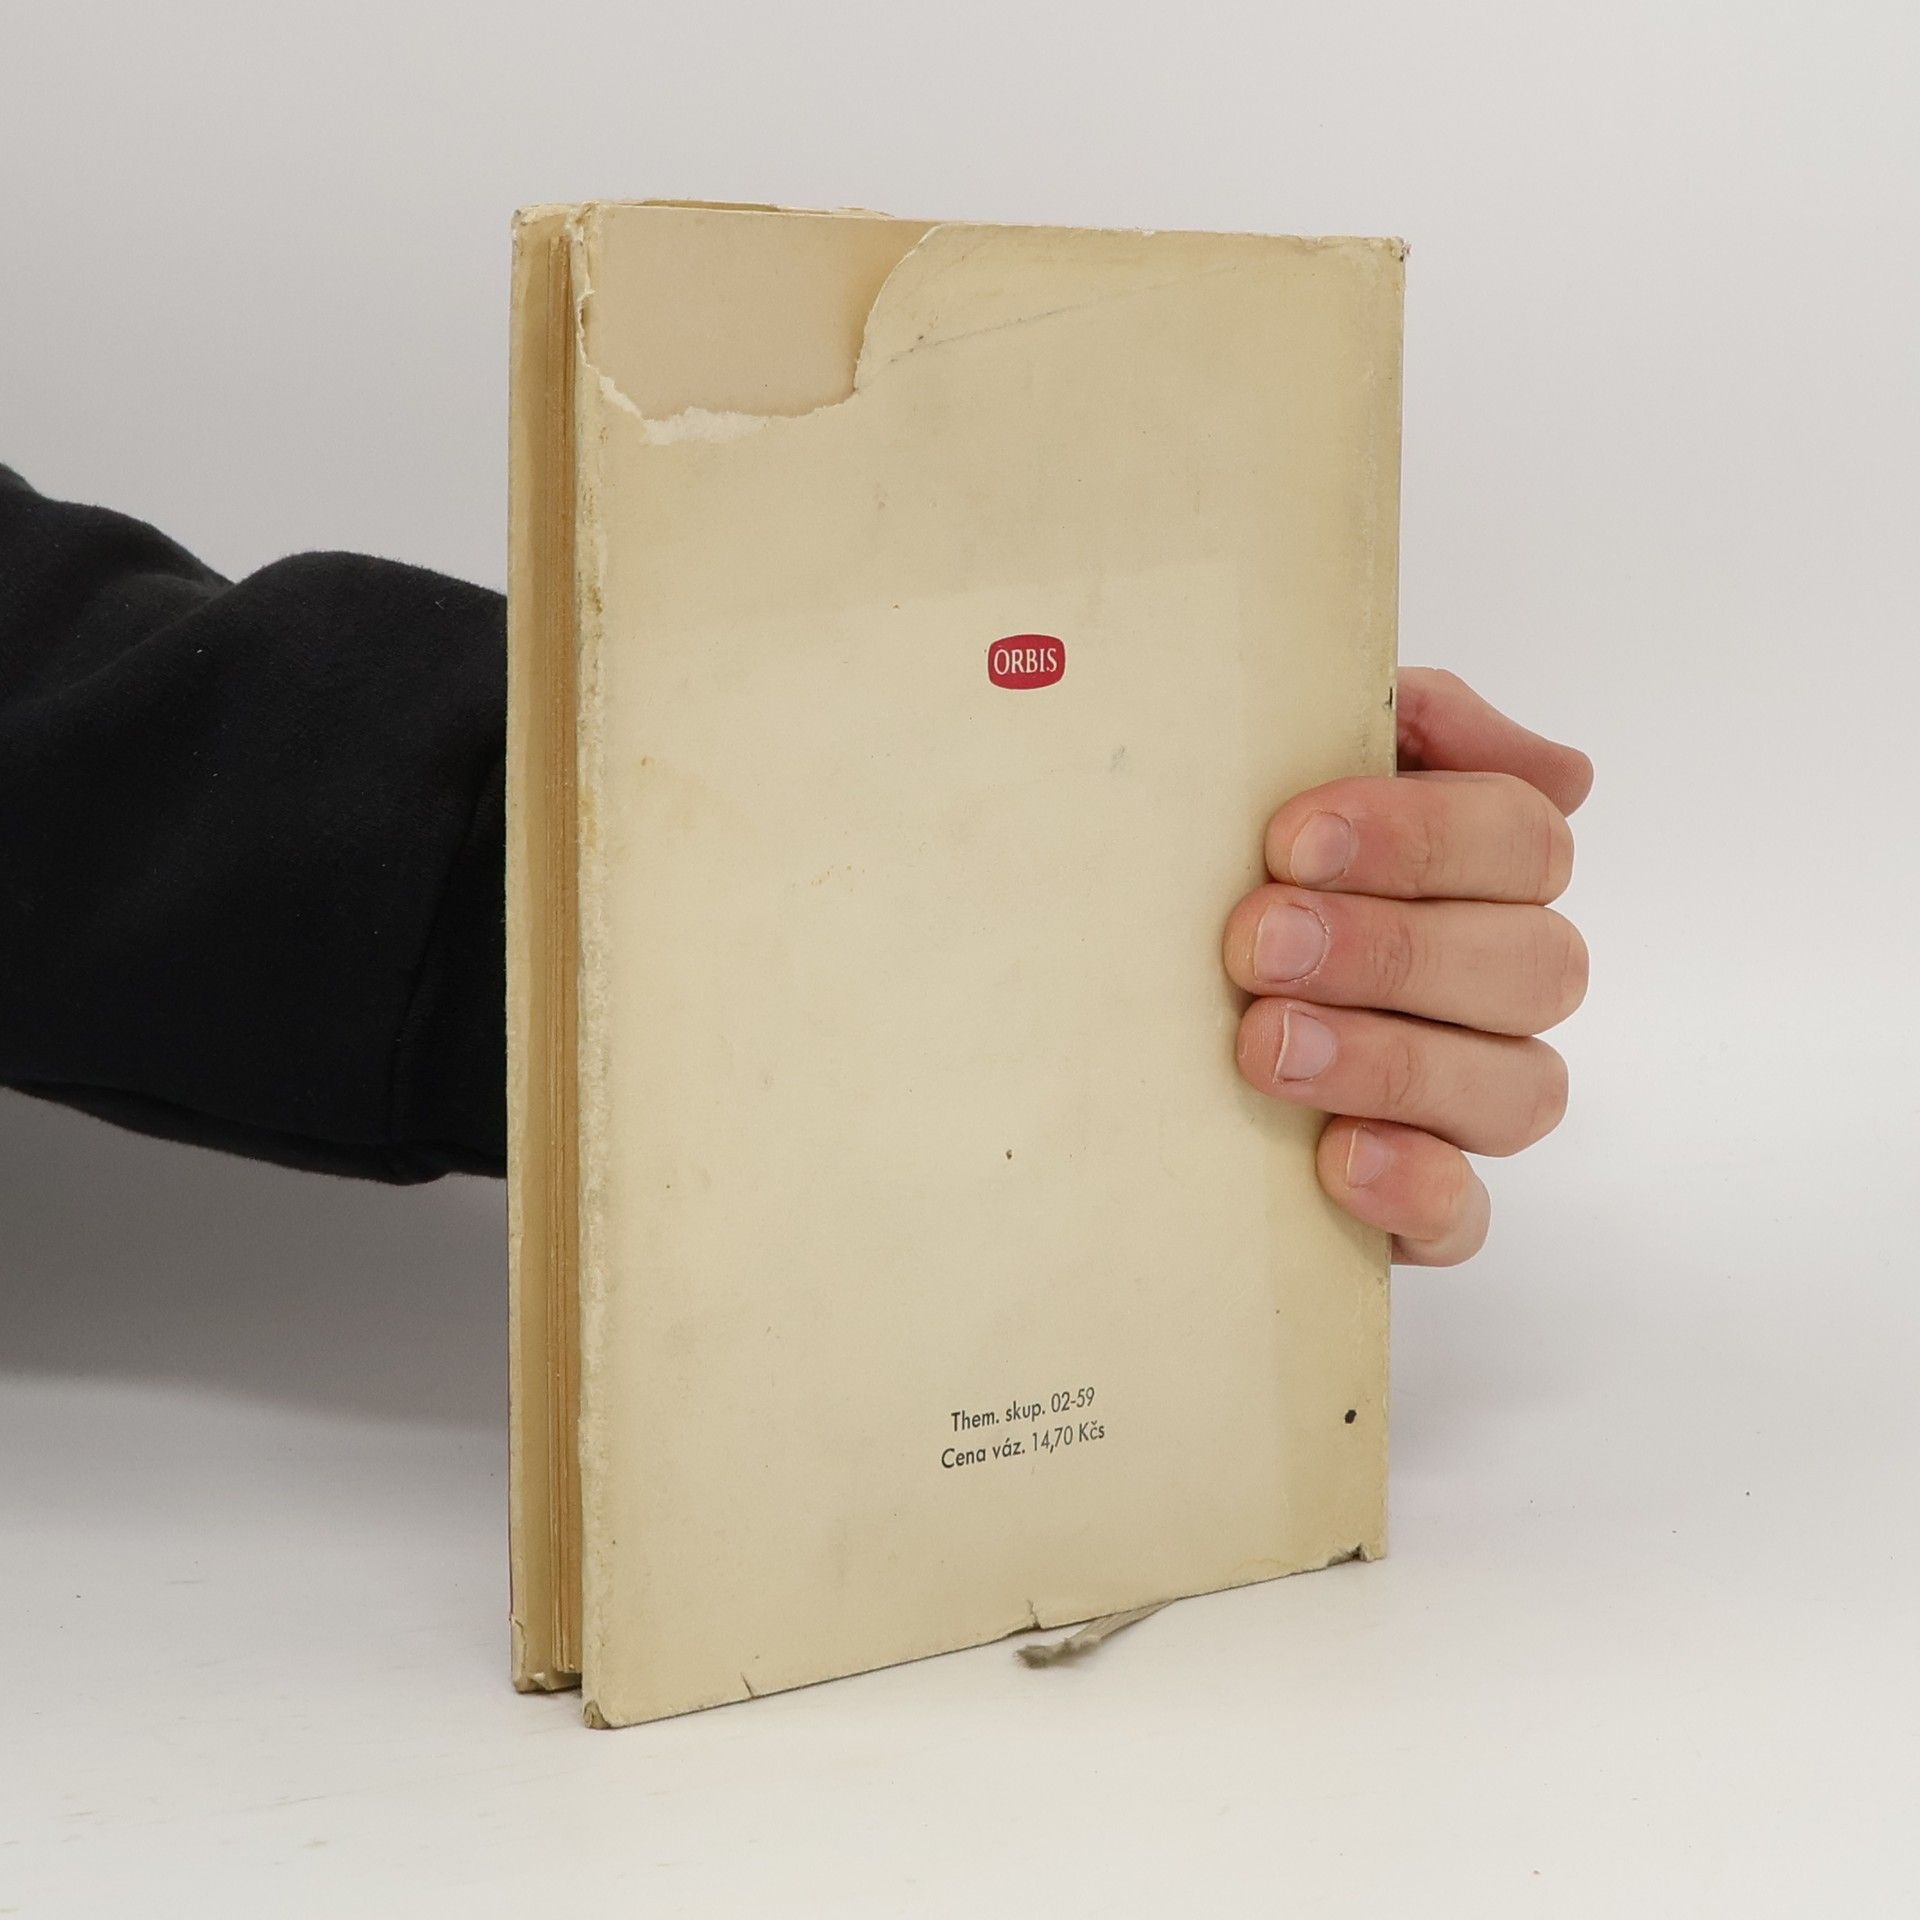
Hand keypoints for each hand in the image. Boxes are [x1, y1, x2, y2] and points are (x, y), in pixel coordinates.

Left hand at [1223, 669, 1592, 1265]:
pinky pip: (1466, 1216)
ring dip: (1392, 1061)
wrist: (1127, 1018)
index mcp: (1485, 868)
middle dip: (1390, 949)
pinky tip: (1339, 1157)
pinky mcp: (1422, 1203)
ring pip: (1519, 1089)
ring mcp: (1470, 1099)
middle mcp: (1500, 982)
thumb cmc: (1229, 872)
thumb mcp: (1282, 768)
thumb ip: (1393, 724)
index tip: (1291, 838)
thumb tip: (1506, 746)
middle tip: (1256, 943)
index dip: (1419, 835)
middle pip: (1533, 963)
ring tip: (1265, 1046)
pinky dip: (1416, 1188)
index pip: (1521, 835)